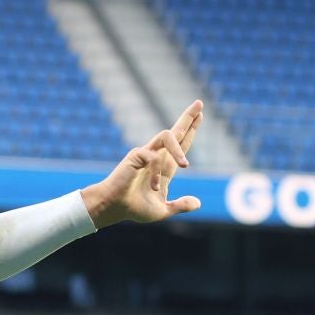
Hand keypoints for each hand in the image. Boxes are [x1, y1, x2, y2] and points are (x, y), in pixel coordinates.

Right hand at [82, 101, 203, 227]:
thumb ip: (180, 206)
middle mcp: (156, 156)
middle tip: (200, 103)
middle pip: (175, 132)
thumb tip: (198, 203)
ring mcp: (145, 154)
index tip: (200, 116)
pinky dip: (156, 173)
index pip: (180, 145)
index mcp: (164, 167)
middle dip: (188, 118)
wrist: (114, 208)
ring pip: (167, 136)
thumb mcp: (163, 210)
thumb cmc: (133, 209)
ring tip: (185, 165)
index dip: (190, 132)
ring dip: (179, 149)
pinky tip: (155, 186)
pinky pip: (153, 157)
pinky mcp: (135, 155)